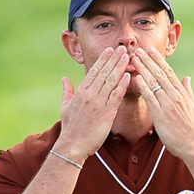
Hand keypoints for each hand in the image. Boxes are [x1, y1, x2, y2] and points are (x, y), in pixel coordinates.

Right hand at [56, 46, 130, 161]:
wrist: (72, 146)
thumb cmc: (70, 128)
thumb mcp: (65, 107)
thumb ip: (67, 91)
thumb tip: (64, 78)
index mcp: (81, 92)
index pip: (94, 71)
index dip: (103, 60)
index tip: (110, 50)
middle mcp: (89, 95)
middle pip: (103, 73)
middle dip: (114, 59)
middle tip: (122, 48)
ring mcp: (98, 103)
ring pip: (111, 81)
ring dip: (120, 67)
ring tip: (128, 56)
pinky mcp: (106, 113)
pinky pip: (116, 96)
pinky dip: (122, 85)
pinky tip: (129, 75)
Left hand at [132, 47, 193, 159]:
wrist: (193, 144)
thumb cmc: (192, 128)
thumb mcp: (193, 106)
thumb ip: (188, 91)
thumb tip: (187, 78)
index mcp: (182, 93)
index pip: (169, 72)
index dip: (159, 60)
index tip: (151, 50)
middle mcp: (175, 96)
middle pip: (160, 74)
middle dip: (148, 61)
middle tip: (138, 50)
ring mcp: (168, 105)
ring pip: (154, 83)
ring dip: (143, 69)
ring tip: (134, 59)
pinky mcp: (161, 115)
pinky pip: (151, 98)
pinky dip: (144, 87)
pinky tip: (136, 78)